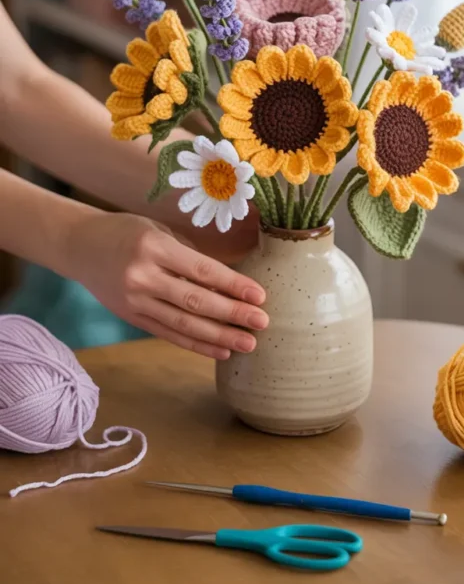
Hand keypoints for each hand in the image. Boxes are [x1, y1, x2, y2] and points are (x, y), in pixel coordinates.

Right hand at [65, 211, 267, 358]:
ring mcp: (135, 301)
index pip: (201, 270)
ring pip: (184, 323)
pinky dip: (196, 345)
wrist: (81, 247)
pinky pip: (169, 334)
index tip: (260, 295)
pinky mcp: (132, 318)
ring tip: (247, 344)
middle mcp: (142, 277)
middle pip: (195, 301)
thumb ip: (189, 256)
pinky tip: (220, 351)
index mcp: (153, 247)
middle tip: (262, 322)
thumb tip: (228, 283)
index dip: (233, 285)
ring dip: (219, 336)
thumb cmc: (127, 232)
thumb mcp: (158, 232)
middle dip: (232, 314)